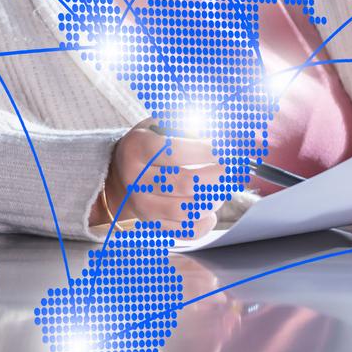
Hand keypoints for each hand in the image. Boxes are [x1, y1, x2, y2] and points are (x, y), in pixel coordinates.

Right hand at [94, 120, 223, 236]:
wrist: (120, 174)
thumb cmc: (149, 145)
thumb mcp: (160, 124)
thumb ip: (188, 121)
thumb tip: (223, 128)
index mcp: (137, 148)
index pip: (175, 152)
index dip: (207, 151)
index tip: (227, 148)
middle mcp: (135, 178)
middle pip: (186, 183)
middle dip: (218, 176)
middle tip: (231, 169)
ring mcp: (142, 204)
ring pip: (187, 210)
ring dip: (214, 199)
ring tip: (222, 188)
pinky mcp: (152, 224)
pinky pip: (186, 231)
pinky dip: (206, 222)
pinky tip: (211, 209)